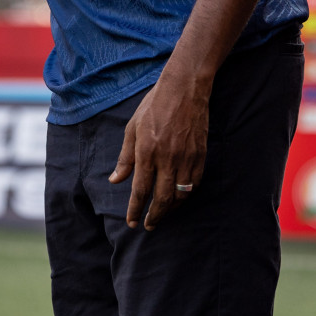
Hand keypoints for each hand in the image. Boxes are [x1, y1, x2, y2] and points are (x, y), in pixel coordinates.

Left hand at [108, 74, 209, 230]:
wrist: (184, 89)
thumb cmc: (154, 106)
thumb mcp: (132, 128)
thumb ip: (125, 158)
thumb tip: (115, 180)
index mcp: (147, 152)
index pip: (140, 190)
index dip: (136, 210)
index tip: (132, 223)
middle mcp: (167, 159)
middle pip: (162, 199)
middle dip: (154, 217)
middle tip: (148, 226)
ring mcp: (186, 158)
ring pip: (180, 196)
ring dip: (171, 210)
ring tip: (162, 216)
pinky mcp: (200, 156)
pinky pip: (194, 184)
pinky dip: (186, 196)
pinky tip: (179, 199)